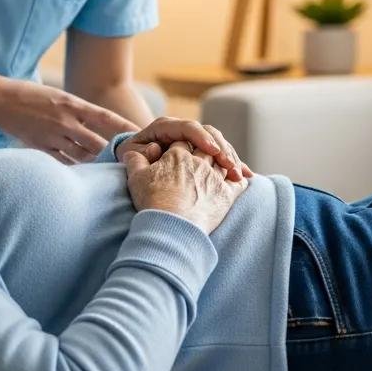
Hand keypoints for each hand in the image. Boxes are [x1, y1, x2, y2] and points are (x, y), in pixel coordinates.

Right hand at [0, 78, 136, 163]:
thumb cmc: (30, 94)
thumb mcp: (58, 96)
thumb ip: (78, 110)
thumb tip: (99, 123)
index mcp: (72, 103)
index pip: (105, 117)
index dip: (124, 127)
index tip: (139, 134)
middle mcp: (65, 121)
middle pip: (97, 142)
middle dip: (114, 151)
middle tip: (129, 159)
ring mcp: (53, 136)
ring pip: (82, 155)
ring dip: (97, 162)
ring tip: (111, 170)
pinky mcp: (41, 148)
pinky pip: (64, 162)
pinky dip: (77, 167)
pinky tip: (86, 172)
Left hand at [116, 117, 253, 182]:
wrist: (138, 158)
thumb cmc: (133, 158)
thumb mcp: (132, 154)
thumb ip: (142, 152)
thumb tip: (156, 149)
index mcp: (165, 127)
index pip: (186, 127)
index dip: (201, 137)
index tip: (213, 152)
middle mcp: (183, 131)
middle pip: (209, 133)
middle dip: (222, 149)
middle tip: (231, 167)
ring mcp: (196, 140)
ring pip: (219, 144)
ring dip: (232, 159)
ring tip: (240, 176)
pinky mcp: (204, 153)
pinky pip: (222, 157)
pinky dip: (234, 165)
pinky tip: (246, 176)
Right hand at [123, 140, 248, 233]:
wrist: (170, 227)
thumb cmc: (152, 203)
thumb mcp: (135, 178)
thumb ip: (134, 160)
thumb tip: (131, 152)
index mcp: (177, 155)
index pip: (182, 142)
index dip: (181, 146)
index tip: (178, 153)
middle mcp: (199, 162)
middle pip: (206, 149)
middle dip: (207, 149)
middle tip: (207, 155)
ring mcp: (214, 178)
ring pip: (224, 163)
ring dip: (225, 162)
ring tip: (226, 167)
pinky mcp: (227, 195)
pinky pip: (239, 182)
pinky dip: (240, 178)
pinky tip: (240, 178)